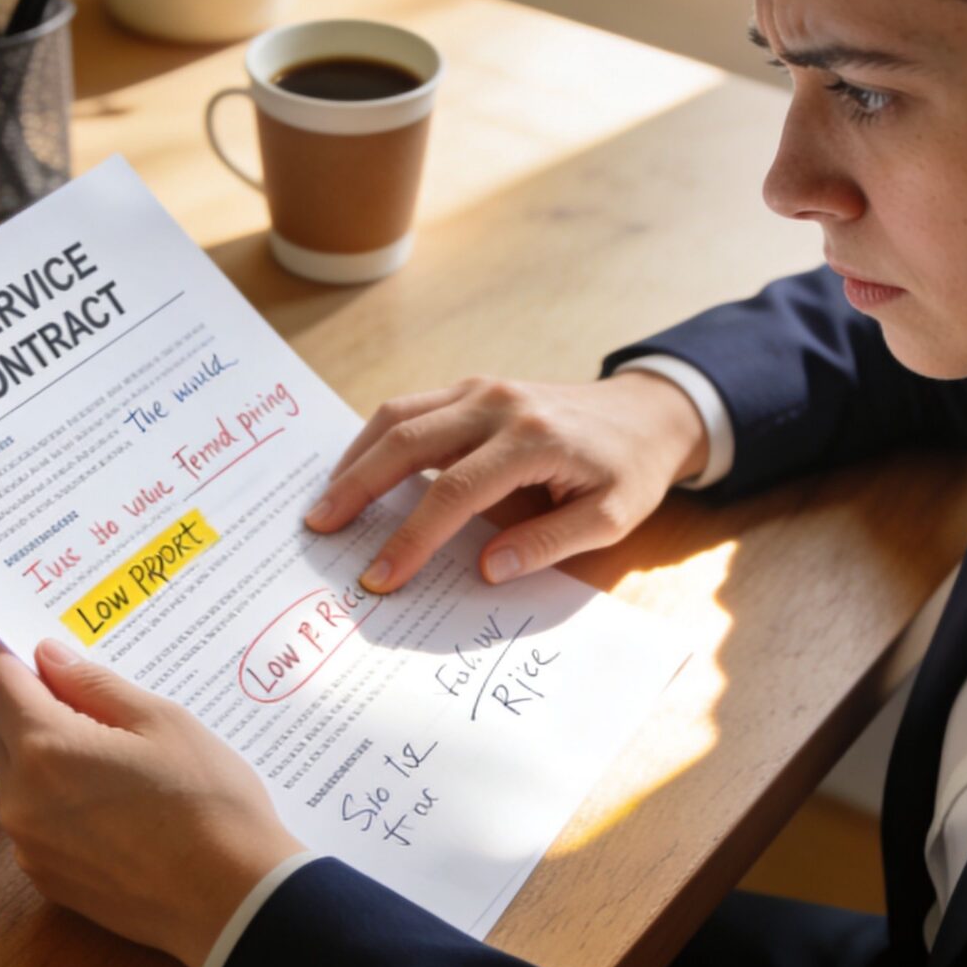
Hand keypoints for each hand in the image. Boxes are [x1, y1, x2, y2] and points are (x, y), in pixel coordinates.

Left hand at [0, 637, 305, 966]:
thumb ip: (95, 685)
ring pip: (13, 779)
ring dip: (41, 755)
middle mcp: (21, 800)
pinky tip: (109, 803)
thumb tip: (51, 659)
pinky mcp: (46, 879)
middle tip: (83, 696)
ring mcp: (29, 846)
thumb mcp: (162, 721)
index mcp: (46, 749)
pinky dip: (54, 800)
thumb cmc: (208, 805)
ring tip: (108, 755)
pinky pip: (32, 822)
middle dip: (26, 704)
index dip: (5, 654)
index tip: (31, 646)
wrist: (231, 899)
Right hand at [305, 373, 710, 593]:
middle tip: (319, 528)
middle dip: (358, 487)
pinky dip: (376, 439)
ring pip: (400, 415)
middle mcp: (499, 405)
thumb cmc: (629, 470)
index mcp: (533, 440)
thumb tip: (486, 570)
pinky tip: (357, 471)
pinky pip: (412, 407)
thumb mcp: (610, 518)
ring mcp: (481, 389)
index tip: (380, 577)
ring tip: (326, 503)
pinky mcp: (472, 388)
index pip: (454, 492)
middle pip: (408, 441)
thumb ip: (549, 543)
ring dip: (356, 458)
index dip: (413, 538)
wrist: (646, 413)